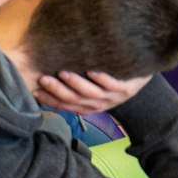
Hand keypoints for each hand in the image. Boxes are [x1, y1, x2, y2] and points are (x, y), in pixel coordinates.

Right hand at [34, 70, 148, 113]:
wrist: (143, 79)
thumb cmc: (113, 81)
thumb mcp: (94, 88)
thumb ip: (76, 86)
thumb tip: (50, 77)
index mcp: (89, 107)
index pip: (65, 106)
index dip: (49, 99)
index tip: (34, 90)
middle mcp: (100, 104)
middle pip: (75, 100)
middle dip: (58, 90)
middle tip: (44, 79)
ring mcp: (114, 97)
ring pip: (91, 94)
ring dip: (76, 84)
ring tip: (64, 73)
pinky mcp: (127, 89)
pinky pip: (113, 85)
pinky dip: (101, 78)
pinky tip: (92, 70)